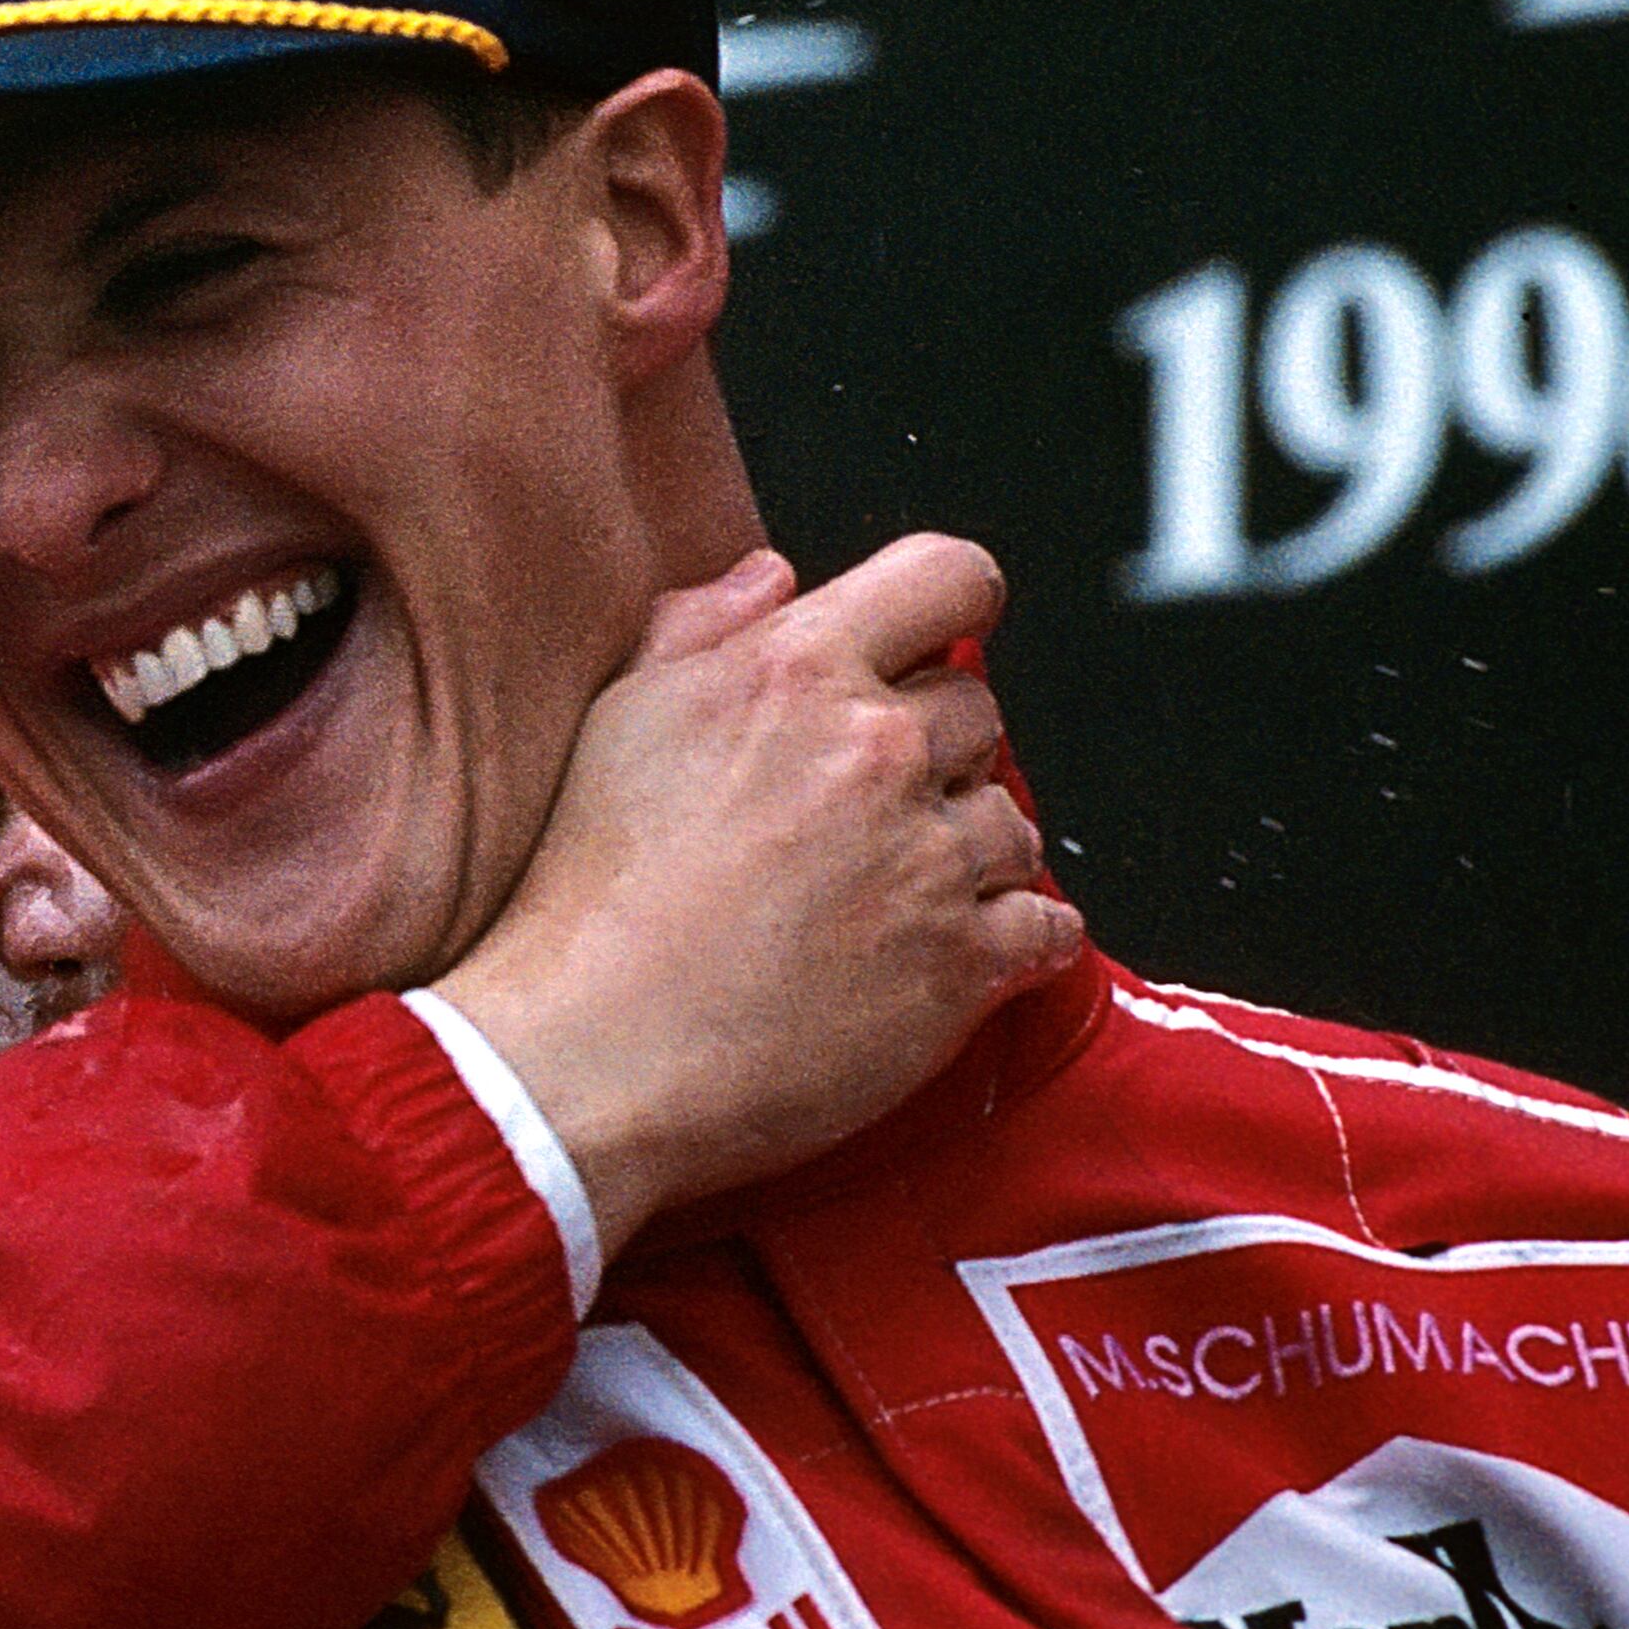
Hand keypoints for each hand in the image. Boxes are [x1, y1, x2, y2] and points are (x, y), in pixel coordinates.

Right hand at [428, 537, 1081, 1254]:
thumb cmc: (582, 892)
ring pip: (1014, 821)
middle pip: (979, 709)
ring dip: (968, 850)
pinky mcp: (961, 965)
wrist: (585, 1053)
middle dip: (932, 752)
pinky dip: (1016, 939)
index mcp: (795, 670)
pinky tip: (952, 951)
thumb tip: (774, 575)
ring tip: (886, 896)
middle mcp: (875, 749)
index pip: (949, 576)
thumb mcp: (619, 719)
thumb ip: (702, 626)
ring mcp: (926, 858)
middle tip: (860, 811)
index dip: (953, 605)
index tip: (938, 644)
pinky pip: (1047, 926)